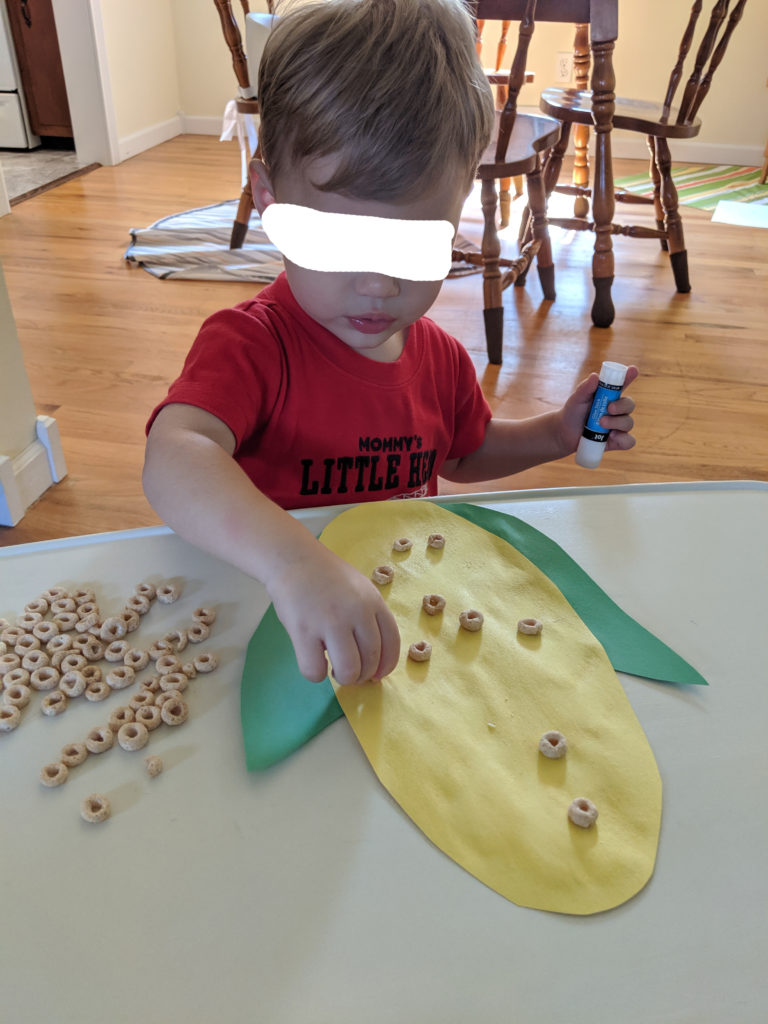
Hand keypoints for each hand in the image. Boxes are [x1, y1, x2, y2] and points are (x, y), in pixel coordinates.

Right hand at [267, 544, 400, 686]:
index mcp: (374, 602)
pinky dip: (316, 674)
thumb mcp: (360, 589)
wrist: (292, 558)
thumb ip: (369, 618)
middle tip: (348, 671)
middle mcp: (357, 612)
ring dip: (343, 678)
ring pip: (348, 671)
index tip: (376, 675)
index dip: (386, 666)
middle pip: (371, 661)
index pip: (392, 644)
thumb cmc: (326, 577)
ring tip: (333, 668)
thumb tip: (374, 662)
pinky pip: (315, 671)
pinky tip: (313, 660)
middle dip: (361, 676)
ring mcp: (330, 622)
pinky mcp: (303, 631)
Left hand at [559, 366, 638, 453]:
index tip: (633, 370)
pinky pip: (628, 441)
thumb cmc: (572, 412)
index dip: (630, 376)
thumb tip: (595, 376)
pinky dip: (623, 439)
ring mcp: (618, 425)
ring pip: (629, 423)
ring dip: (617, 423)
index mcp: (610, 395)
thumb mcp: (576, 399)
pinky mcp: (617, 441)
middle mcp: (617, 409)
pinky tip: (612, 437)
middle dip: (622, 406)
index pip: (623, 384)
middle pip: (630, 404)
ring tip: (601, 424)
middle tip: (609, 409)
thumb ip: (585, 388)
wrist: (564, 433)